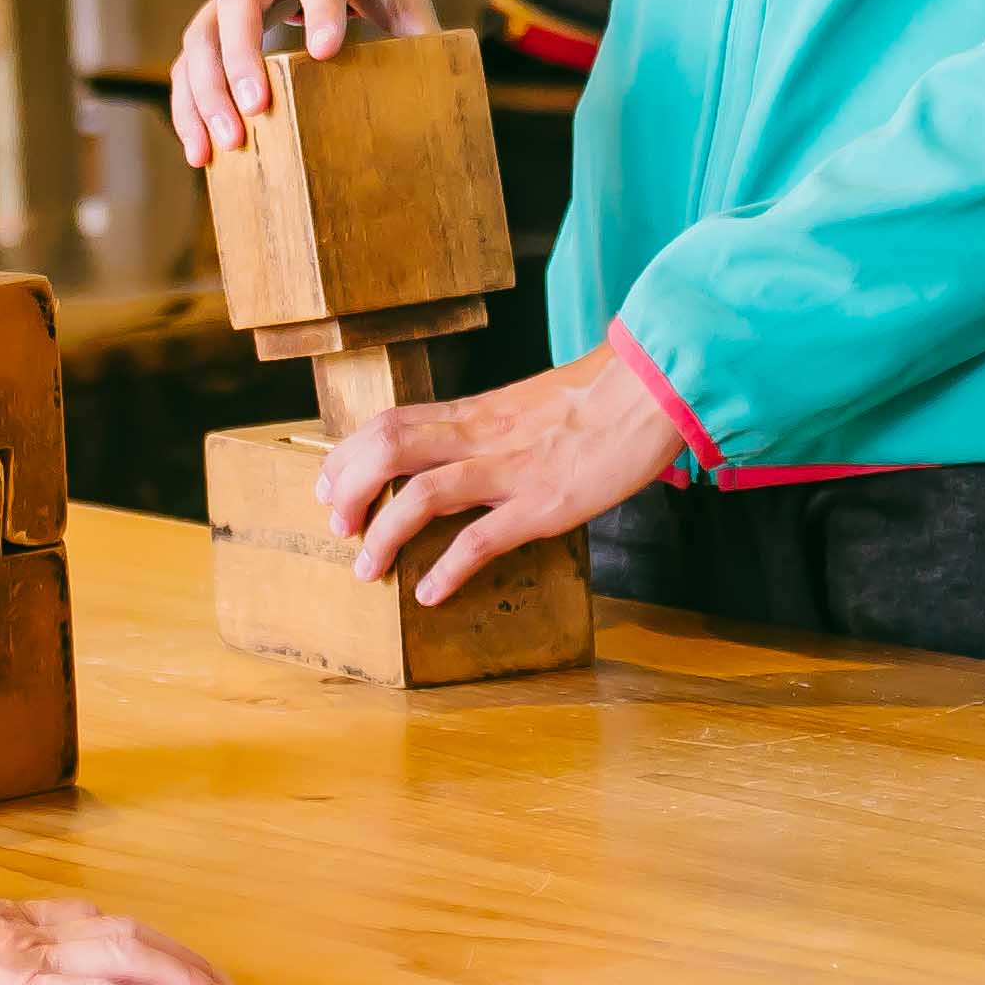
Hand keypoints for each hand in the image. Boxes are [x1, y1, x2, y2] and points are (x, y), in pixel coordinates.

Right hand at [167, 0, 434, 164]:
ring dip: (206, 90)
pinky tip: (199, 151)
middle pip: (239, 2)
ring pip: (203, 34)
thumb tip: (441, 82)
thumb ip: (416, 20)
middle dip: (241, 58)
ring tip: (223, 145)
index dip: (321, 9)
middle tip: (256, 111)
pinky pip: (190, 58)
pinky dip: (188, 103)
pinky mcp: (215, 15)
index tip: (325, 52)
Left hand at [323, 348, 681, 607]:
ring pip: (421, 495)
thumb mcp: (528, 403)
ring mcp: (510, 470)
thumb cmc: (598, 400)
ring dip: (382, 535)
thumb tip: (461, 448)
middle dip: (348, 488)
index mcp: (477, 412)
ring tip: (366, 569)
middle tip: (337, 526)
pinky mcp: (543, 504)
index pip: (391, 421)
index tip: (330, 483)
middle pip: (388, 449)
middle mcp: (482, 437)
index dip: (348, 454)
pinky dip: (448, 569)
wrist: (654, 390)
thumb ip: (491, 425)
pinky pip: (481, 539)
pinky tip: (431, 594)